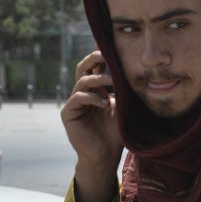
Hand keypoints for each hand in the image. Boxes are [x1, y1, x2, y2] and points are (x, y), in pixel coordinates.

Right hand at [63, 51, 121, 169]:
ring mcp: (75, 102)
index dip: (102, 56)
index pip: (97, 68)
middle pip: (84, 67)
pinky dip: (93, 98)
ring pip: (82, 81)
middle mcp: (84, 92)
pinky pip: (78, 97)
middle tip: (106, 55)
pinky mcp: (68, 113)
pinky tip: (105, 104)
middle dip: (94, 59)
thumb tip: (132, 70)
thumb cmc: (116, 132)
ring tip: (113, 82)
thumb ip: (122, 90)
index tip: (113, 46)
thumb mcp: (123, 107)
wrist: (105, 154)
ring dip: (98, 79)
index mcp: (97, 89)